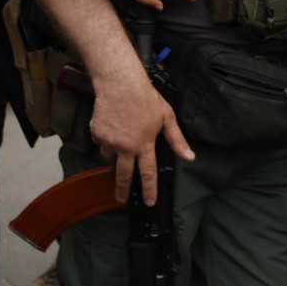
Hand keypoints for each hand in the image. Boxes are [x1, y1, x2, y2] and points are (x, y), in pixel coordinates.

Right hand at [88, 67, 193, 206]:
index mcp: (144, 144)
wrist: (119, 83)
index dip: (149, 190)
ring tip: (118, 151)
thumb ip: (176, 140)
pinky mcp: (96, 133)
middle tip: (120, 199)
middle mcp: (125, 147)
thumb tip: (189, 157)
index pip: (148, 173)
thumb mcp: (166, 117)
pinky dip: (104, 142)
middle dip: (122, 189)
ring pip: (109, 158)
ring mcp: (109, 141)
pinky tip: (110, 131)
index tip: (149, 202)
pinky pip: (100, 144)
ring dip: (113, 159)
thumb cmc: (145, 97)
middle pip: (123, 175)